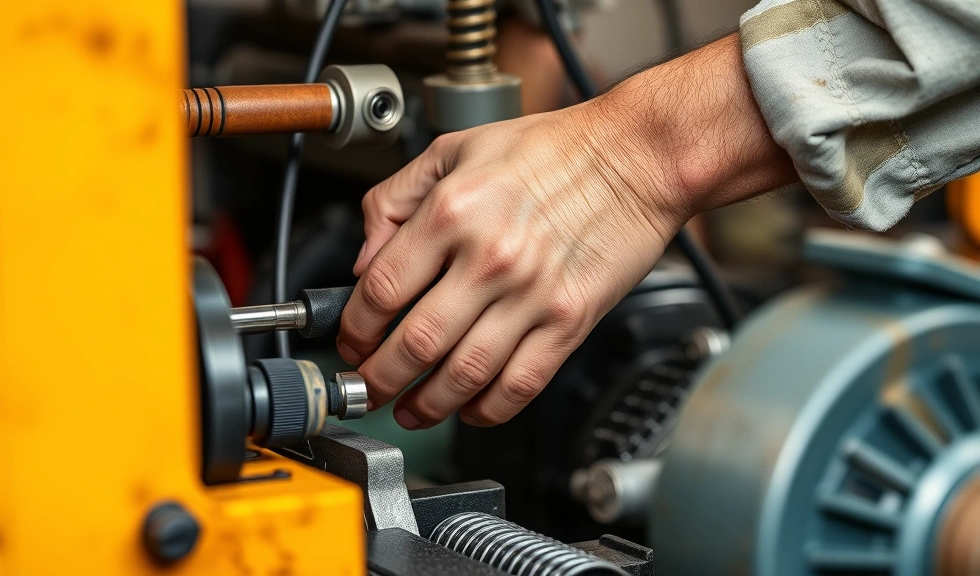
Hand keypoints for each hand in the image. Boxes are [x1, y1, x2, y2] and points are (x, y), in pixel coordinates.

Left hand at [336, 34, 795, 429]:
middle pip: (415, 343)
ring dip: (426, 405)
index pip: (381, 290)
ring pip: (464, 374)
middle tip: (366, 388)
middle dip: (378, 379)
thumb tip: (364, 260)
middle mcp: (490, 256)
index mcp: (454, 210)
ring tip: (409, 410)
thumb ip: (395, 199)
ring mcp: (533, 294)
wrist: (636, 156)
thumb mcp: (455, 149)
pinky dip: (489, 409)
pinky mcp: (570, 321)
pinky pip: (521, 383)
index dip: (355, 328)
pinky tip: (470, 409)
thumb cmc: (552, 150)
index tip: (351, 342)